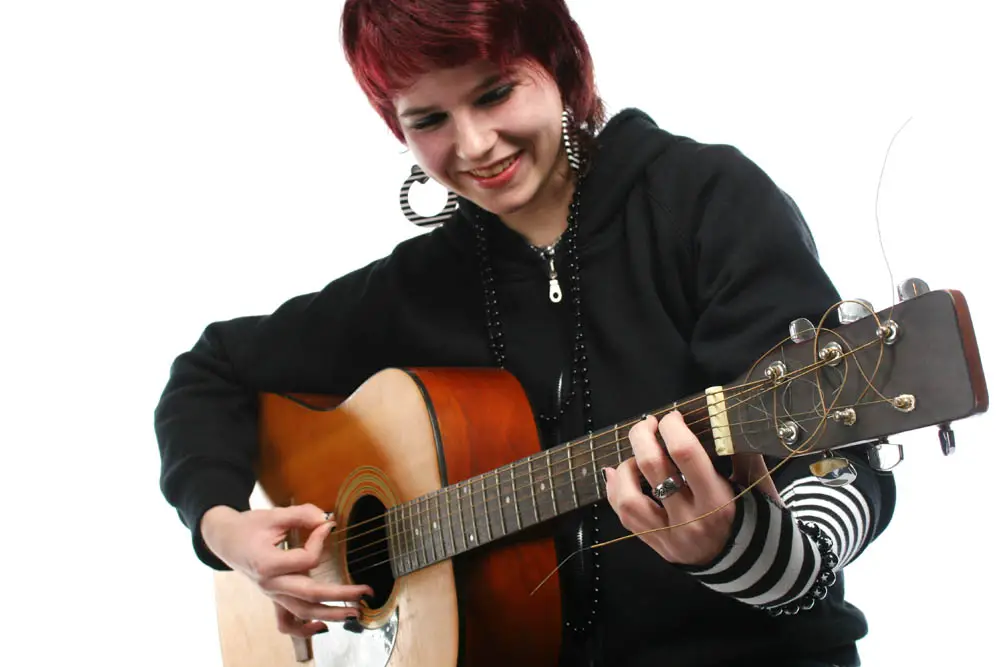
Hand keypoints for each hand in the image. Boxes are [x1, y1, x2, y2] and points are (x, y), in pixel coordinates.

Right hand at [201, 503, 372, 637]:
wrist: (225, 540)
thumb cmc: (248, 527)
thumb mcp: (273, 515)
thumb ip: (301, 515)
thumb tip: (326, 520)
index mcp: (267, 564)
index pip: (305, 560)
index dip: (320, 541)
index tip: (327, 526)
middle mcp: (270, 584)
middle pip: (310, 594)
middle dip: (340, 594)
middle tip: (364, 591)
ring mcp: (272, 594)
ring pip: (303, 612)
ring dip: (331, 614)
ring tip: (355, 612)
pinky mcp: (274, 598)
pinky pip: (287, 623)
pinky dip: (304, 629)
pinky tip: (322, 626)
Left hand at [604, 411, 780, 566]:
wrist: (753, 570)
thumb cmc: (759, 523)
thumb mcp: (759, 486)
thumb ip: (742, 452)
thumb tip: (724, 416)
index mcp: (718, 502)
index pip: (684, 454)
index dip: (673, 427)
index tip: (673, 417)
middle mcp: (689, 520)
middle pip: (652, 467)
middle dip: (643, 436)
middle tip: (648, 424)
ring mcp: (669, 536)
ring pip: (628, 498)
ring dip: (625, 468)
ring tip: (635, 455)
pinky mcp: (656, 546)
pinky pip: (625, 517)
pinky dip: (616, 490)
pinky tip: (617, 472)